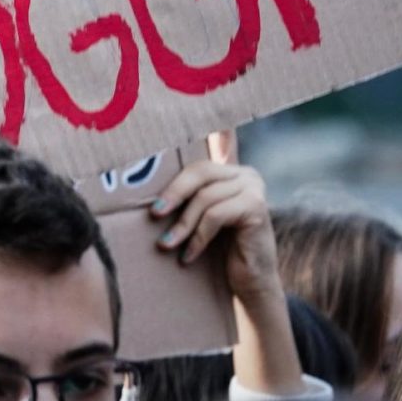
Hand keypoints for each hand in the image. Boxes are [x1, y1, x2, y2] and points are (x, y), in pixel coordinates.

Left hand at [152, 152, 302, 396]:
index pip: (208, 148)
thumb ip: (187, 195)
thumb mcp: (199, 217)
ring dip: (182, 225)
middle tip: (154, 215)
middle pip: (199, 172)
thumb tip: (144, 187)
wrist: (249, 284)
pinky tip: (188, 255)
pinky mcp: (257, 209)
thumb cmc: (218, 249)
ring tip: (167, 244)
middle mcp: (246, 174)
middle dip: (172, 193)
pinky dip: (198, 236)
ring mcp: (255, 189)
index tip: (193, 116)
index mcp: (231, 170)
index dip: (205, 128)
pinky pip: (216, 215)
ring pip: (204, 198)